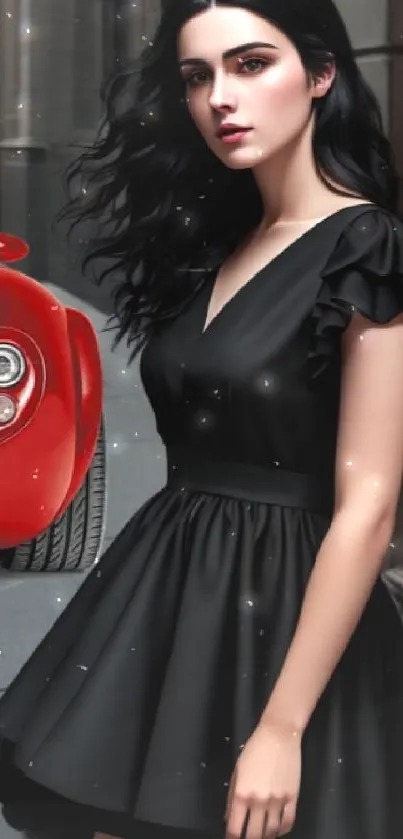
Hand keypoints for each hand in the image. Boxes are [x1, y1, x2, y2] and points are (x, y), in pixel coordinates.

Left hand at [225, 718, 301, 838]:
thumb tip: (229, 817)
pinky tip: (278, 830)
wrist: (279, 735)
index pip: (235, 827)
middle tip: (247, 838)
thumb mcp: (237, 771)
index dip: (232, 837)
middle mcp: (259, 801)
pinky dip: (282, 830)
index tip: (231, 838)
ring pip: (271, 831)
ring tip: (262, 834)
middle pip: (253, 835)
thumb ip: (231, 796)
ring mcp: (277, 801)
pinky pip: (288, 822)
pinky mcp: (293, 797)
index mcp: (242, 794)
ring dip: (265, 836)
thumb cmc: (254, 750)